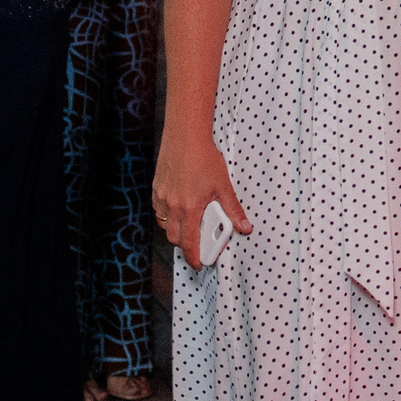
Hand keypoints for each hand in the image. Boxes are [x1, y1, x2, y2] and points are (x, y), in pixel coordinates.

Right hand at [152, 133, 250, 268]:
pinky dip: (167, 215)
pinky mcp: (156, 188)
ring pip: (165, 224)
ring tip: (189, 224)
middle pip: (175, 238)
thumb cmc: (205, 158)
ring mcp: (162, 197)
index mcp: (190, 208)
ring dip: (176, 229)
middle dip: (185, 245)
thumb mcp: (224, 185)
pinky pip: (159, 210)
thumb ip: (233, 210)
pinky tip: (179, 207)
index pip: (189, 243)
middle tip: (196, 244)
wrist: (185, 135)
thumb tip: (245, 227)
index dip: (193, 257)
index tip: (198, 264)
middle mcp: (172, 205)